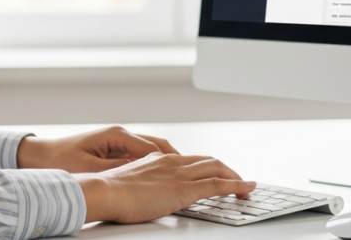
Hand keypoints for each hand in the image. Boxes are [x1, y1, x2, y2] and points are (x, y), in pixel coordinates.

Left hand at [17, 125, 177, 172]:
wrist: (40, 156)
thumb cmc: (62, 160)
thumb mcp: (93, 168)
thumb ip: (120, 169)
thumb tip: (145, 170)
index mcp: (117, 136)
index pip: (154, 146)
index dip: (173, 159)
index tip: (189, 170)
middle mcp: (120, 135)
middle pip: (158, 145)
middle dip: (177, 158)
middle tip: (195, 171)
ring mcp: (116, 142)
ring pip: (150, 149)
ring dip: (166, 160)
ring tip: (183, 175)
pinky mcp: (111, 150)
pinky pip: (139, 156)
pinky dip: (153, 164)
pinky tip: (159, 177)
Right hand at [75, 151, 254, 223]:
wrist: (103, 190)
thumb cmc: (109, 191)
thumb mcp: (128, 182)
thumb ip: (141, 183)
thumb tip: (143, 192)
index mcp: (158, 159)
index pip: (190, 159)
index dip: (206, 166)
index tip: (214, 173)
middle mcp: (172, 161)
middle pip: (208, 160)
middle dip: (225, 169)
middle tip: (235, 180)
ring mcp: (179, 174)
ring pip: (217, 168)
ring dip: (234, 176)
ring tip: (246, 187)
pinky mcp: (184, 189)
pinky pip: (218, 185)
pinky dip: (236, 185)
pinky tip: (246, 189)